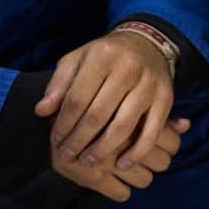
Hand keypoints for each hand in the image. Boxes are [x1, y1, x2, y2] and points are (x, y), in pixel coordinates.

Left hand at [39, 31, 178, 170]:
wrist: (147, 44)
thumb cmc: (105, 56)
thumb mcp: (77, 60)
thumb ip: (59, 84)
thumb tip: (42, 111)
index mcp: (101, 56)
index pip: (77, 98)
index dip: (64, 124)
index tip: (55, 140)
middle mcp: (127, 68)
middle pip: (97, 115)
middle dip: (79, 140)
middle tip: (67, 155)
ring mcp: (149, 85)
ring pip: (123, 126)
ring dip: (103, 149)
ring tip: (87, 161)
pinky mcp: (166, 99)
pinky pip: (152, 132)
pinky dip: (137, 153)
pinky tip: (122, 164)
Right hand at [50, 116, 190, 201]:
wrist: (41, 124)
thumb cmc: (86, 107)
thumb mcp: (118, 97)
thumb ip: (152, 111)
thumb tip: (187, 124)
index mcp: (132, 114)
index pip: (171, 140)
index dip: (167, 144)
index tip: (153, 142)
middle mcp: (124, 138)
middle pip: (163, 163)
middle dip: (154, 161)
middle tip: (139, 155)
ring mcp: (109, 160)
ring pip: (146, 181)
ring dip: (138, 176)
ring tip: (124, 167)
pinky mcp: (94, 178)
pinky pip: (123, 194)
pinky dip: (119, 190)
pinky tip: (111, 179)